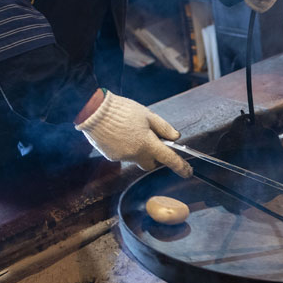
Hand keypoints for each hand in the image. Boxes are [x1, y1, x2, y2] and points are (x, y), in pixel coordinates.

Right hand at [75, 91, 192, 177]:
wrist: (94, 111)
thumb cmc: (122, 110)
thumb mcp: (148, 115)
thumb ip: (163, 128)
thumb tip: (176, 137)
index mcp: (147, 143)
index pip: (169, 159)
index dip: (181, 166)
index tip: (188, 172)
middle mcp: (136, 154)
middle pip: (151, 164)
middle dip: (154, 158)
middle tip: (152, 143)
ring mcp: (123, 157)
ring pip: (136, 159)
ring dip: (138, 150)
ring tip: (130, 132)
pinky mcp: (111, 156)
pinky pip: (124, 156)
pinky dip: (125, 148)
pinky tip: (119, 135)